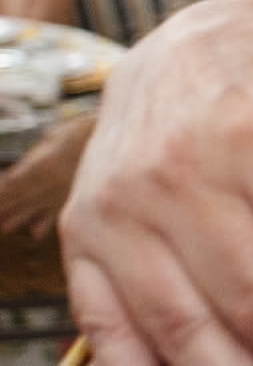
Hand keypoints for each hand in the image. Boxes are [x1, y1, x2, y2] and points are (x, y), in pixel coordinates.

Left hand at [0, 113, 88, 238]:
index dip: (0, 190)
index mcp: (42, 164)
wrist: (127, 144)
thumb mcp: (61, 132)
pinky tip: (35, 233)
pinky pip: (59, 214)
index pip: (11, 182)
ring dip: (19, 218)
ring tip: (4, 226)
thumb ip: (42, 148)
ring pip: (36, 209)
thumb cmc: (95, 132)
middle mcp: (50, 183)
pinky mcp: (79, 199)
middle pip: (20, 198)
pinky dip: (45, 225)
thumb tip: (28, 160)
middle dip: (5, 207)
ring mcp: (65, 193)